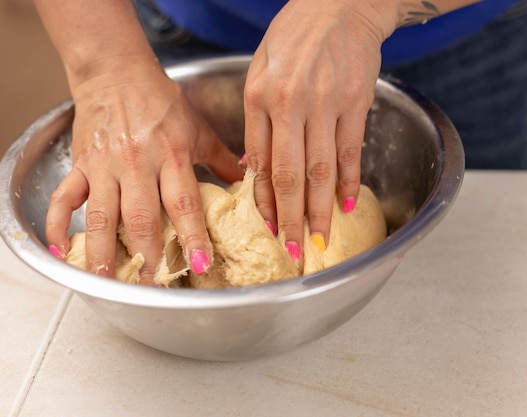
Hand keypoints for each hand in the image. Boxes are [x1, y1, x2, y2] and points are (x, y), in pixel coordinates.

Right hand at [46, 55, 242, 283]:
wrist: (117, 73)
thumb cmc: (162, 102)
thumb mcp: (199, 130)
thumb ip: (222, 160)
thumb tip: (249, 183)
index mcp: (172, 156)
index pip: (184, 203)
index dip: (192, 236)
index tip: (201, 264)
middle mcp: (138, 164)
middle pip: (141, 217)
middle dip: (147, 255)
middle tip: (153, 285)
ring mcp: (105, 166)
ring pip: (102, 216)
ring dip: (104, 252)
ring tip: (109, 280)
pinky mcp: (80, 165)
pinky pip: (64, 197)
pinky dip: (58, 224)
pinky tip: (62, 251)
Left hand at [243, 0, 391, 259]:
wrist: (339, 4)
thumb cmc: (294, 35)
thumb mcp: (260, 70)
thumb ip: (257, 120)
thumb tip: (256, 167)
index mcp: (260, 97)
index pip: (261, 162)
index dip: (264, 201)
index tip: (266, 228)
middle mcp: (291, 104)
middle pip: (291, 175)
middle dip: (290, 218)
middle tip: (291, 250)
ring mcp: (326, 105)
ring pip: (322, 170)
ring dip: (320, 209)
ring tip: (319, 238)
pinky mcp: (356, 104)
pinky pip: (351, 151)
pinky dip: (350, 181)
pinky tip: (347, 205)